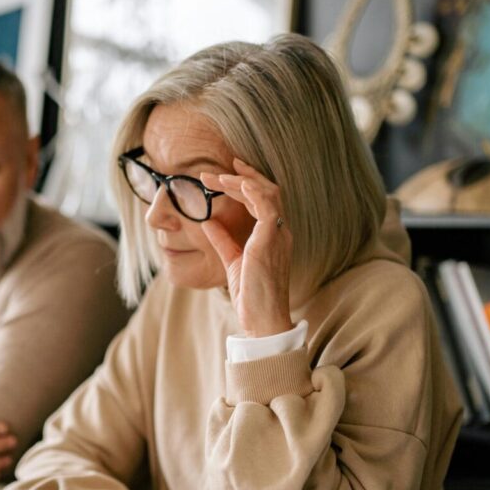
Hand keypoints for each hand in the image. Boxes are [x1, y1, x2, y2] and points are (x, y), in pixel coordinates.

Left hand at [200, 158, 292, 337]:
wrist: (263, 320)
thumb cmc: (252, 295)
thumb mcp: (233, 261)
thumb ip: (223, 240)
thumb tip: (208, 222)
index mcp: (273, 235)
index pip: (262, 200)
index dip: (243, 184)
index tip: (223, 174)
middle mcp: (280, 231)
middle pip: (266, 191)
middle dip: (241, 176)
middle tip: (215, 170)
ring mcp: (278, 235)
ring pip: (266, 194)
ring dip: (241, 181)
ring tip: (217, 176)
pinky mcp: (271, 241)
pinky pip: (267, 208)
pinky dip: (253, 192)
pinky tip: (237, 184)